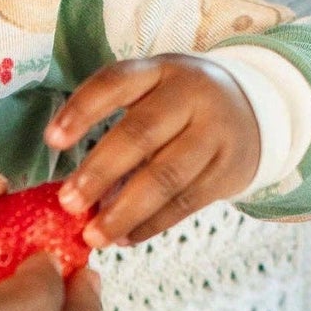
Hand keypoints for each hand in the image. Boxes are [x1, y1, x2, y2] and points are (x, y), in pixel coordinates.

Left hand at [46, 55, 259, 248]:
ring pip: (165, 176)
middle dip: (99, 172)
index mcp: (159, 71)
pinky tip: (125, 238)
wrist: (257, 111)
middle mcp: (190, 96)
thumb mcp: (153, 92)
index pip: (116, 83)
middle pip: (140, 134)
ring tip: (94, 236)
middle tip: (68, 204)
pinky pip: (186, 202)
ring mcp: (215, 133)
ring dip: (124, 211)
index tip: (52, 141)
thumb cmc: (180, 106)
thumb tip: (75, 188)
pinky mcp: (230, 170)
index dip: (82, 110)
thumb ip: (117, 125)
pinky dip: (152, 224)